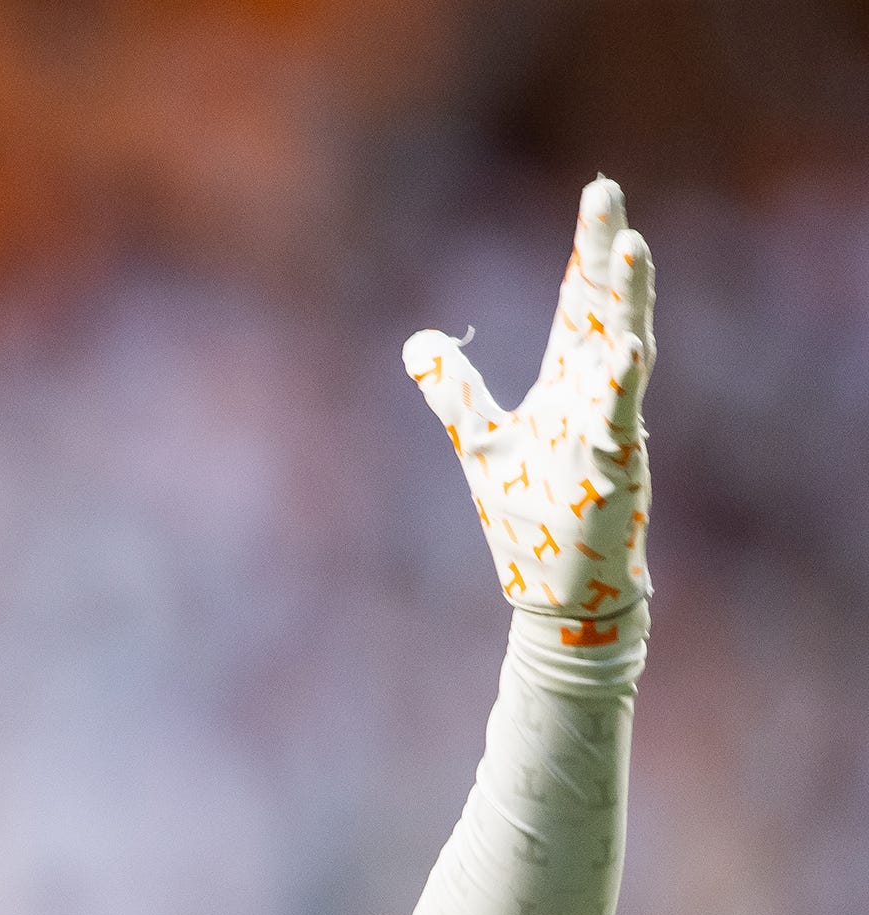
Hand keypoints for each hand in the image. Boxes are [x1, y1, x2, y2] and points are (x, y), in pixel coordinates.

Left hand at [406, 176, 654, 645]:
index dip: (587, 249)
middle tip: (607, 192)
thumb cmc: (529, 512)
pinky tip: (625, 348)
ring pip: (623, 349)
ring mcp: (609, 423)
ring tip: (632, 247)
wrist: (558, 586)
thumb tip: (418, 341)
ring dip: (626, 300)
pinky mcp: (612, 463)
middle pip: (602, 307)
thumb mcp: (478, 439)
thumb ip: (453, 389)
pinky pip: (619, 417)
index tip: (600, 192)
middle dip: (606, 252)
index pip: (578, 300)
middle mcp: (596, 390)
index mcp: (568, 380)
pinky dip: (621, 383)